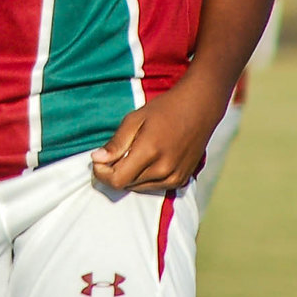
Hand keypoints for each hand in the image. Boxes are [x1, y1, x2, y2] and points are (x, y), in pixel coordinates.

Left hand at [91, 80, 226, 193]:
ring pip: (139, 188)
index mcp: (149, 152)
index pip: (117, 180)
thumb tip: (96, 160)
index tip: (98, 162)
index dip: (102, 174)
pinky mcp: (181, 180)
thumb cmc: (164, 109)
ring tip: (133, 154)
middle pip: (126, 185)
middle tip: (114, 155)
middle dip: (114, 173)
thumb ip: (116, 143)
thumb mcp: (135, 119)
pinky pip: (153, 187)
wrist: (199, 108)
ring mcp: (174, 177)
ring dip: (129, 176)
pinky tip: (148, 160)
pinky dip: (144, 178)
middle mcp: (163, 169)